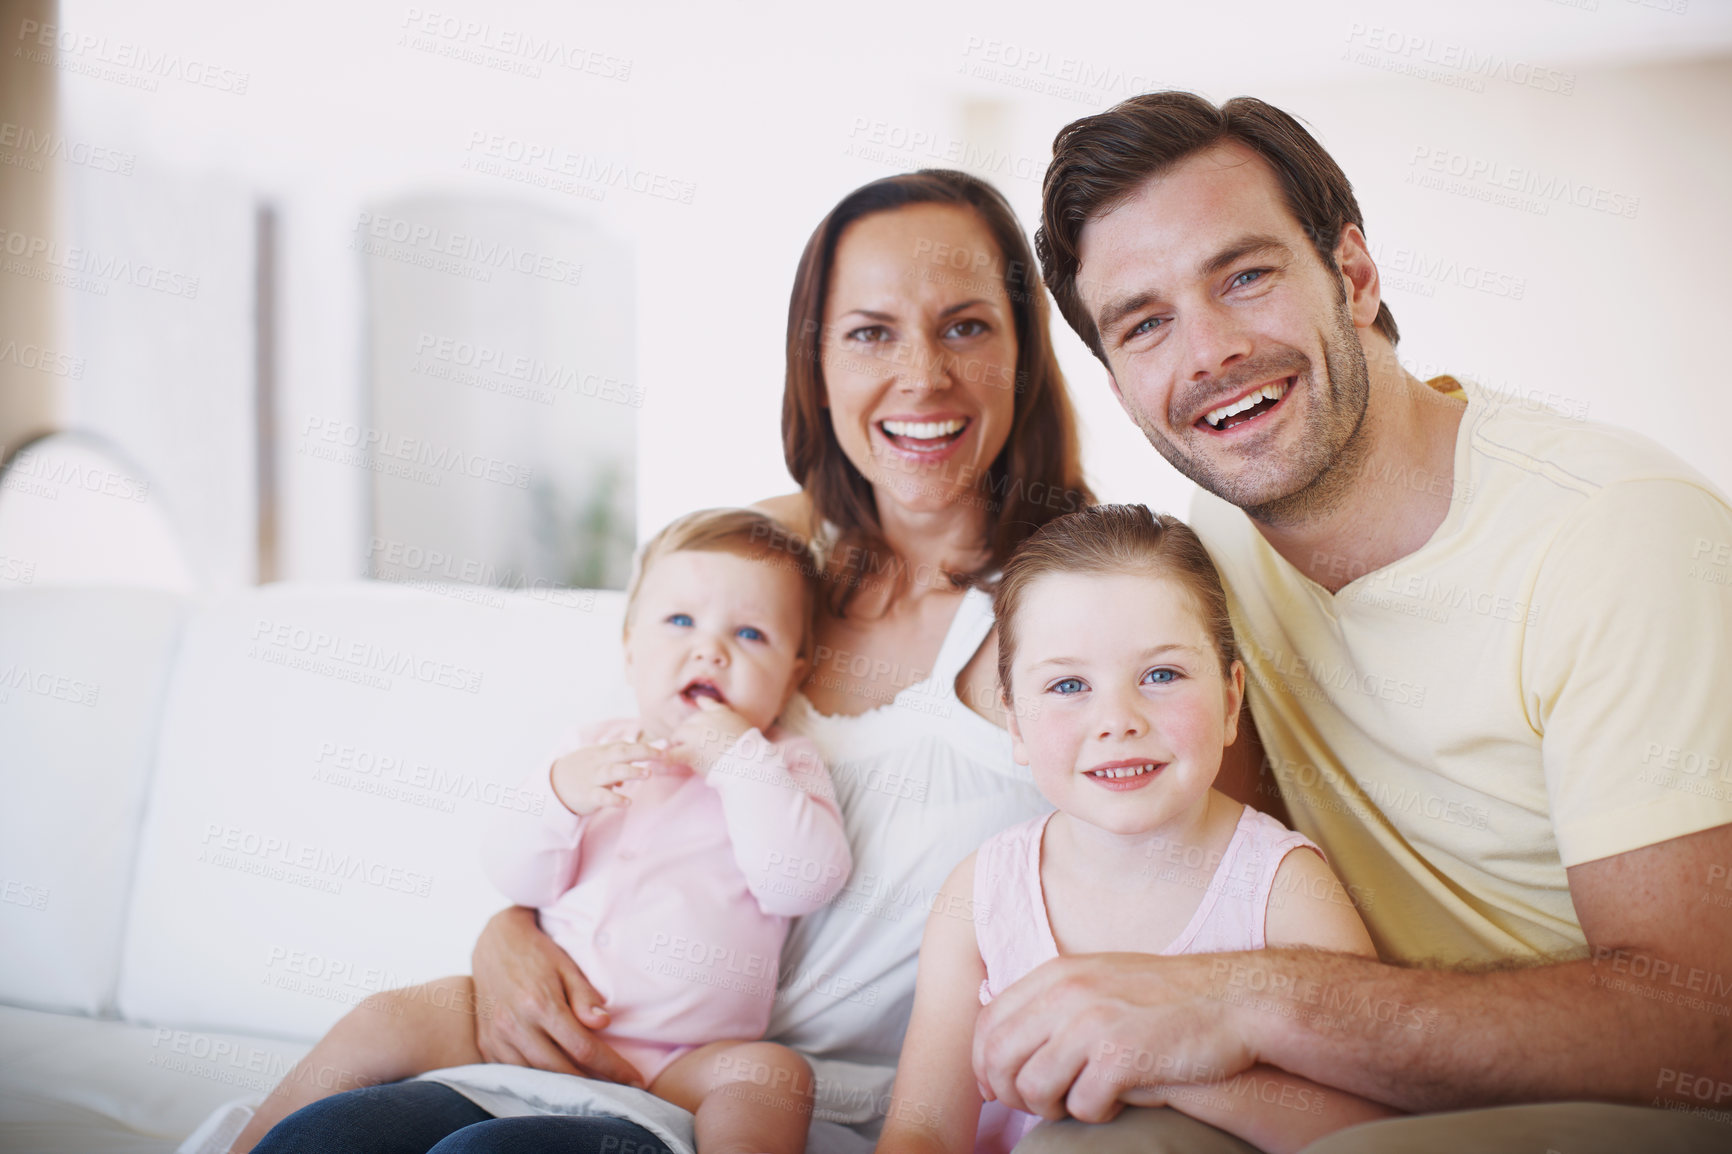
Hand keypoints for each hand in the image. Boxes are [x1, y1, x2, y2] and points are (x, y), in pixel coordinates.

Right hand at [470, 907, 646, 1087]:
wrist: (493, 944)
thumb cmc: (536, 953)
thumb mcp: (566, 966)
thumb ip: (584, 996)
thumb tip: (604, 1023)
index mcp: (540, 1004)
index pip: (583, 1048)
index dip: (612, 1067)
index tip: (633, 1079)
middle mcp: (515, 1025)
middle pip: (560, 1070)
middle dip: (593, 1084)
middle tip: (617, 1089)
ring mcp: (497, 1038)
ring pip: (536, 1077)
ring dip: (565, 1087)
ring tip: (591, 1088)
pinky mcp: (486, 1044)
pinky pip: (514, 1073)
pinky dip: (537, 1079)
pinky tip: (557, 1080)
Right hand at [548, 738, 659, 815]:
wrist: (553, 785)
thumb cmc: (579, 770)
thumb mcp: (596, 759)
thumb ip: (617, 759)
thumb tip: (640, 763)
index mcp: (601, 752)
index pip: (625, 746)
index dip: (644, 746)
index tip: (663, 749)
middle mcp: (598, 763)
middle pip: (622, 753)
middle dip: (643, 752)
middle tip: (662, 755)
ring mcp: (593, 779)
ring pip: (613, 771)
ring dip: (631, 772)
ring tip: (648, 774)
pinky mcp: (588, 796)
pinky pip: (603, 797)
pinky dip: (615, 799)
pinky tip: (628, 802)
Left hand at [664, 696, 753, 774]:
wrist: (749, 761)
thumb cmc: (751, 749)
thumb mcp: (743, 727)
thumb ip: (730, 722)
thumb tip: (723, 728)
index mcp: (721, 713)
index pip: (706, 702)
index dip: (701, 703)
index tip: (698, 701)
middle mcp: (706, 719)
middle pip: (688, 723)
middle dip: (688, 734)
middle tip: (696, 747)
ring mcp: (696, 734)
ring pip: (678, 735)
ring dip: (679, 744)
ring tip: (686, 755)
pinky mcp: (690, 751)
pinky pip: (671, 755)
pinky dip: (665, 759)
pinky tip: (659, 762)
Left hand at [972, 953, 1255, 1123]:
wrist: (1234, 1000)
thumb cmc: (1166, 998)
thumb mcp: (1099, 981)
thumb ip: (1053, 1003)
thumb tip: (1004, 1043)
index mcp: (1056, 973)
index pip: (989, 1024)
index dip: (985, 1065)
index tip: (999, 1089)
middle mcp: (1067, 993)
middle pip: (999, 1058)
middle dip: (1010, 1093)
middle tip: (1039, 1105)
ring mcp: (1093, 1023)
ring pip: (1032, 1087)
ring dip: (1050, 1108)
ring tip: (1078, 1102)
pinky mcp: (1122, 1056)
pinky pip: (1081, 1105)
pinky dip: (1094, 1113)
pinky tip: (1116, 1102)